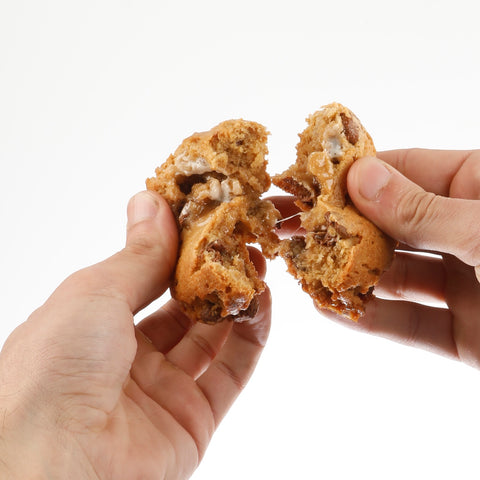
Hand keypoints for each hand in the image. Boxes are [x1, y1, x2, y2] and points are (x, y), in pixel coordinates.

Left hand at [0, 191, 270, 478]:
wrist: (56, 468)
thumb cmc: (56, 368)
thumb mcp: (96, 293)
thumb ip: (139, 254)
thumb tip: (152, 201)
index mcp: (93, 324)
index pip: (146, 277)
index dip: (177, 248)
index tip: (206, 218)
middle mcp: (127, 357)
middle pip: (182, 307)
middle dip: (213, 273)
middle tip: (241, 240)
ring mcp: (162, 389)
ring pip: (211, 337)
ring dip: (237, 300)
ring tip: (259, 264)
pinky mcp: (193, 419)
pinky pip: (231, 372)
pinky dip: (251, 336)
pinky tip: (262, 302)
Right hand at [273, 149, 479, 367]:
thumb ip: (423, 210)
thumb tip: (359, 178)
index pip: (404, 171)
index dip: (351, 177)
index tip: (302, 182)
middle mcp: (467, 232)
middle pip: (391, 225)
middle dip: (339, 228)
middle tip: (285, 228)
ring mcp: (468, 284)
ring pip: (395, 276)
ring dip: (347, 275)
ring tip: (300, 270)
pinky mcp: (468, 335)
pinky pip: (411, 324)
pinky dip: (371, 320)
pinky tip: (332, 311)